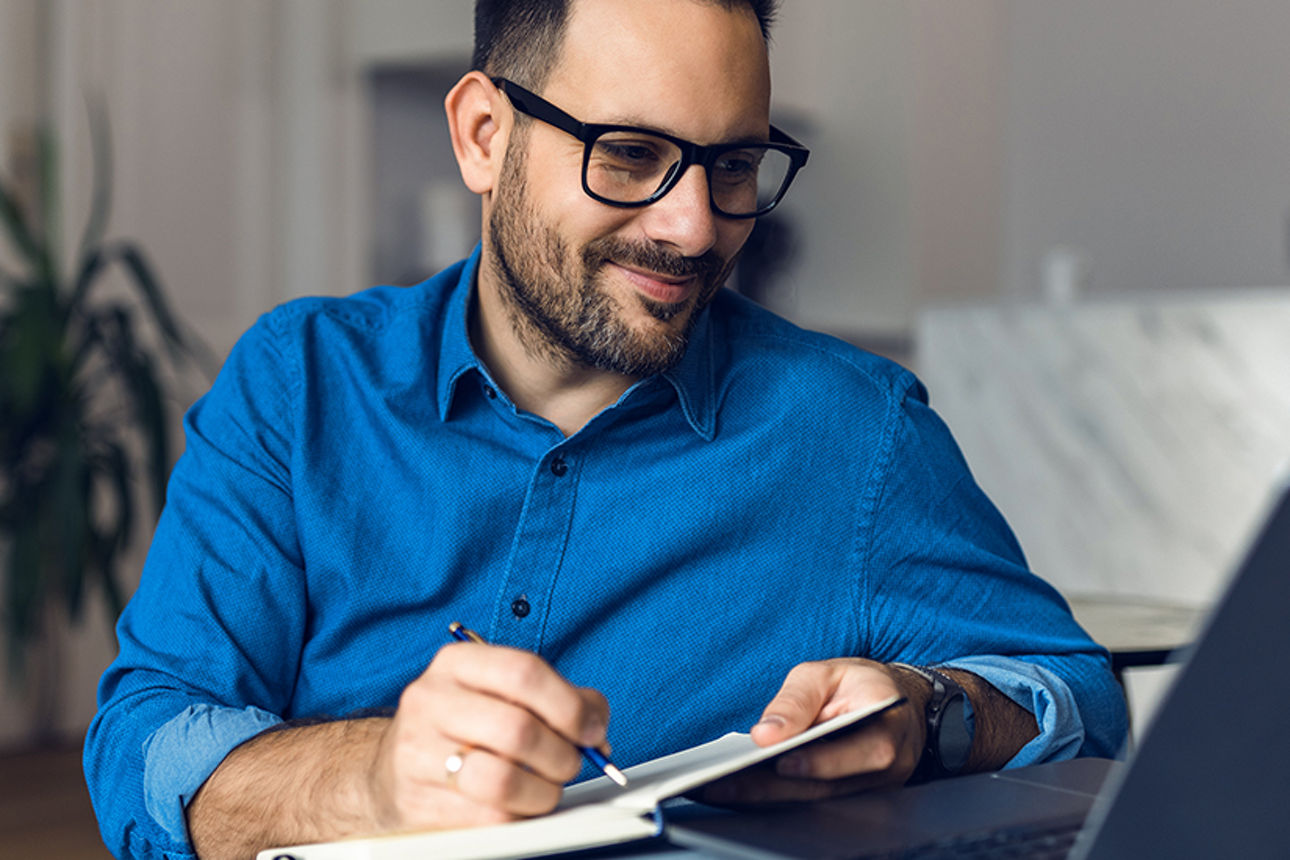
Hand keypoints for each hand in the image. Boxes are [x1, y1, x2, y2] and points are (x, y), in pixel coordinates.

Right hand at [367, 641, 609, 830]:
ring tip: (546, 789)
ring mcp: (417, 753)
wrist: (391, 770)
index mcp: (455, 663)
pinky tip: (518, 805)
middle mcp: (429, 701)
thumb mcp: (501, 694)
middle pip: (518, 729)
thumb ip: (558, 700)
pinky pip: (487, 817)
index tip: (592, 729)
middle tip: (571, 764)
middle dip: (562, 755)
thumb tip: (597, 727)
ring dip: (543, 792)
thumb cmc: (463, 728)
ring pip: (502, 780)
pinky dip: (517, 816)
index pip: (523, 672)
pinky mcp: (416, 802)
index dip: (570, 705)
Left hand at [692, 658, 926, 805]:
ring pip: (812, 802)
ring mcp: (870, 791)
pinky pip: (808, 802)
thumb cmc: (859, 685)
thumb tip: (766, 734)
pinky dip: (771, 798)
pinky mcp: (847, 800)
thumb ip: (797, 699)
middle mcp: (886, 769)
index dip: (822, 762)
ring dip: (762, 799)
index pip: (863, 752)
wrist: (893, 704)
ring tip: (716, 790)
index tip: (781, 762)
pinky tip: (735, 790)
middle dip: (770, 788)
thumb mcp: (827, 673)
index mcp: (889, 727)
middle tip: (721, 785)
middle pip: (826, 788)